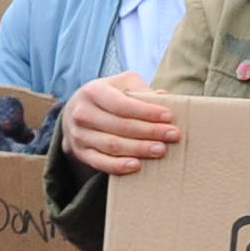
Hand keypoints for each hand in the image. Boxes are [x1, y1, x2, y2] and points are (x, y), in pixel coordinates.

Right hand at [57, 72, 181, 174]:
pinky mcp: (81, 152)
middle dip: (150, 131)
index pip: (123, 104)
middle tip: (173, 135)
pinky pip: (100, 162)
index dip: (147, 112)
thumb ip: (141, 89)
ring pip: (112, 145)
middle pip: (120, 126)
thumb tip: (163, 96)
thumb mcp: (122, 84)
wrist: (76, 110)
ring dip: (139, 149)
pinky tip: (137, 165)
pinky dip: (118, 166)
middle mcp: (82, 113)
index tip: (169, 117)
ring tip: (161, 150)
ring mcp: (79, 135)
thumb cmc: (108, 95)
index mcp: (93, 92)